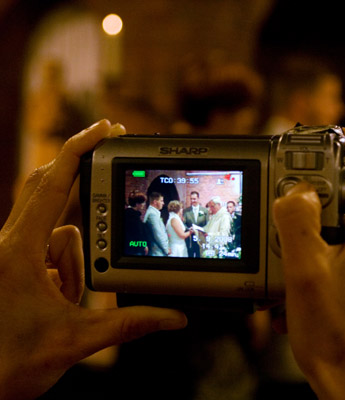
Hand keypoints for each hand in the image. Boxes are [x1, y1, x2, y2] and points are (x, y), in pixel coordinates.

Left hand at [0, 120, 186, 399]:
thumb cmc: (11, 363)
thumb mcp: (77, 341)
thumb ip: (130, 324)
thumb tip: (175, 317)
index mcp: (17, 252)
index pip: (50, 185)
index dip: (79, 150)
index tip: (104, 129)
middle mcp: (9, 245)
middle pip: (48, 187)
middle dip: (82, 170)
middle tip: (114, 148)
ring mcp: (10, 253)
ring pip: (57, 231)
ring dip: (73, 258)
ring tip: (64, 300)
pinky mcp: (14, 264)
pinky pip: (50, 249)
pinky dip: (65, 267)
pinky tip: (58, 299)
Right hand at [273, 128, 344, 399]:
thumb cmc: (338, 336)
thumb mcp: (304, 272)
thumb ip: (298, 221)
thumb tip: (298, 193)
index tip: (337, 135)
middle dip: (319, 211)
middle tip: (289, 228)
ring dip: (317, 248)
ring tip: (290, 278)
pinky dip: (328, 268)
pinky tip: (302, 297)